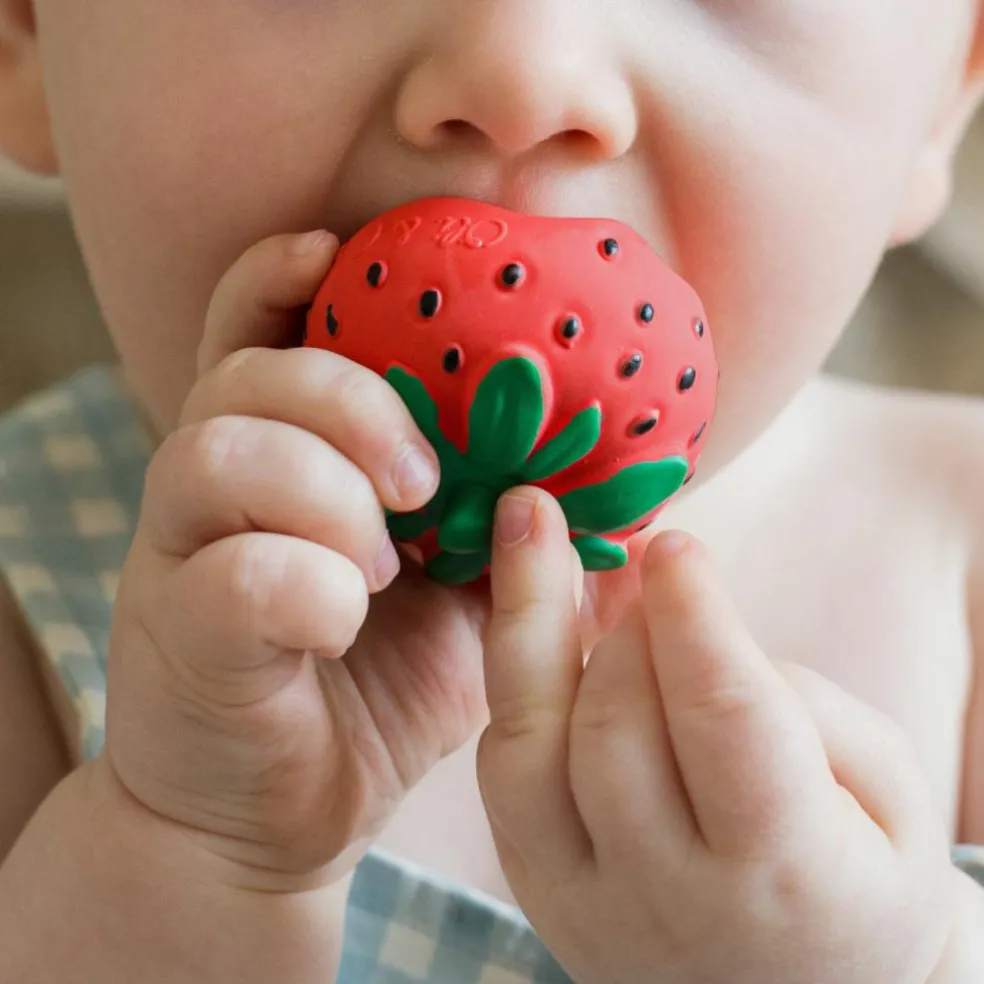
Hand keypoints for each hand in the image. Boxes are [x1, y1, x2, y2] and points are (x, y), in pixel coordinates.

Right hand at [99, 232, 646, 891]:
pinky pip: (224, 575)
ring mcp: (181, 557)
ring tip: (388, 557)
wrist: (282, 817)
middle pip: (245, 376)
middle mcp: (214, 490)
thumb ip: (524, 545)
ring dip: (325, 488)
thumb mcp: (471, 609)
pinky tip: (344, 619)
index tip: (337, 252)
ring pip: (215, 453)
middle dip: (346, 401)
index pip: (256, 333)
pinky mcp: (176, 635)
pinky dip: (304, 584)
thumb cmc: (381, 694)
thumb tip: (635, 508)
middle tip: (426, 478)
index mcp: (281, 460)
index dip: (283, 278)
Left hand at [478, 488, 957, 983]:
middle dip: (622, 624)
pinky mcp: (537, 888)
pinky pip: (505, 770)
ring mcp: (585, 900)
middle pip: (613, 728)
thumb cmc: (861, 877)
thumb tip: (679, 618)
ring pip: (525, 750)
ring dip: (525, 623)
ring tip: (527, 525)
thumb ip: (796, 702)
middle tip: (636, 553)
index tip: (673, 542)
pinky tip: (535, 616)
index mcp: (784, 872)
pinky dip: (518, 683)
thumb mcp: (889, 791)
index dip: (694, 619)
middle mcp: (667, 895)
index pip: (725, 722)